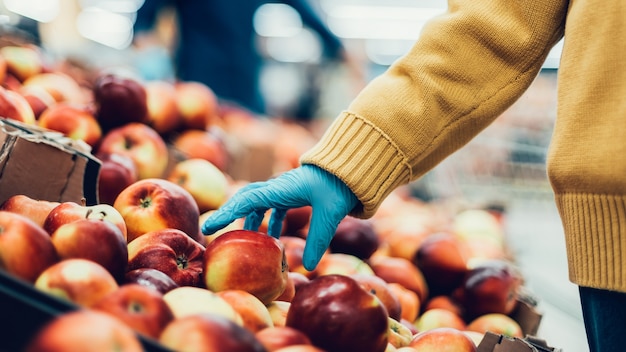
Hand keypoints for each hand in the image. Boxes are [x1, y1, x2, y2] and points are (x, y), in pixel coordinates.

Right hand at [202, 164, 358, 269]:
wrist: (352, 167)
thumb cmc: (339, 185)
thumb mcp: (330, 214)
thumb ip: (319, 240)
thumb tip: (308, 266)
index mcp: (281, 188)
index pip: (247, 200)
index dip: (227, 213)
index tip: (209, 226)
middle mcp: (279, 187)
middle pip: (247, 198)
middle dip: (230, 214)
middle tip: (214, 230)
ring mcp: (285, 188)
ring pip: (259, 202)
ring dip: (250, 219)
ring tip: (244, 241)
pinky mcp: (294, 192)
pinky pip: (273, 205)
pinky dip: (268, 220)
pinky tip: (274, 238)